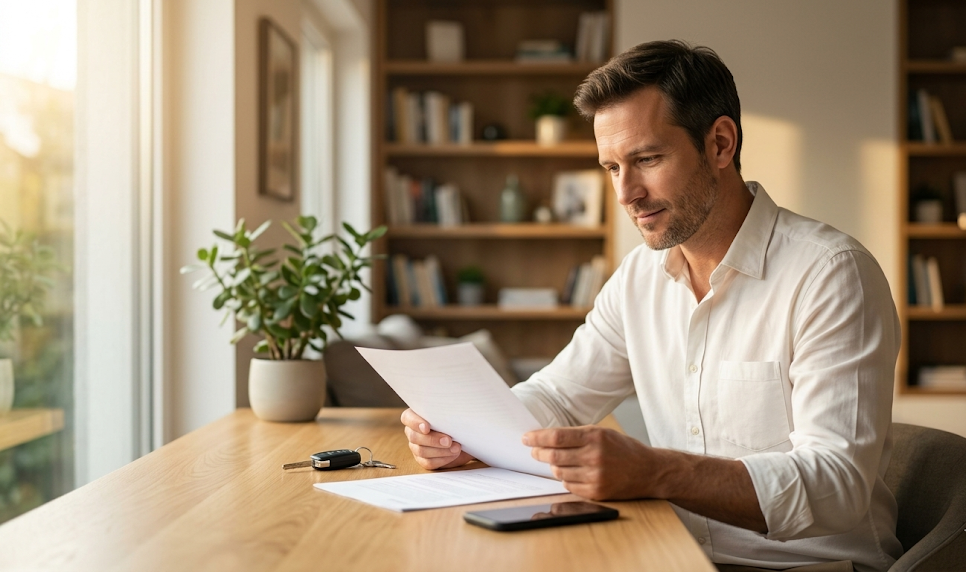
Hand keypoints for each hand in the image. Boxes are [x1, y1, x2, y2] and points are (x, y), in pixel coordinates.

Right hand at [400, 408, 473, 469]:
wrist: (463, 437)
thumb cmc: (455, 422)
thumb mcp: (451, 415)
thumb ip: (445, 413)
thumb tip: (450, 413)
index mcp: (415, 416)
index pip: (407, 418)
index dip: (415, 423)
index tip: (427, 428)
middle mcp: (412, 432)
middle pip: (414, 437)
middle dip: (433, 439)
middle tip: (448, 440)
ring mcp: (416, 447)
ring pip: (421, 451)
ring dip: (440, 450)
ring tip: (456, 448)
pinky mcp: (423, 460)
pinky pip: (428, 462)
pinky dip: (442, 459)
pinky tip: (453, 455)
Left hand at [523, 426, 654, 499]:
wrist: (648, 471)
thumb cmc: (623, 449)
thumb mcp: (603, 433)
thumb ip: (577, 435)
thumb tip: (547, 437)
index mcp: (595, 437)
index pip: (557, 437)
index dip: (537, 438)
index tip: (526, 438)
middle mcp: (594, 456)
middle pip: (554, 456)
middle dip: (539, 453)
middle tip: (533, 451)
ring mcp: (595, 476)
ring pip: (559, 472)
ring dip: (553, 466)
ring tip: (556, 461)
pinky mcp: (596, 492)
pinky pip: (569, 486)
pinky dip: (565, 479)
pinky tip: (571, 473)